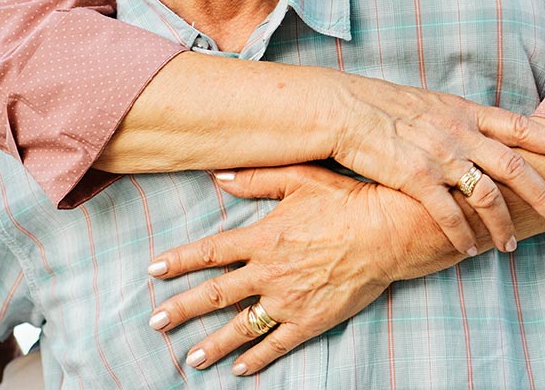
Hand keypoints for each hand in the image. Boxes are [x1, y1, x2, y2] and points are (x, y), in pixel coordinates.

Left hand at [147, 164, 459, 376]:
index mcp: (264, 237)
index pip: (211, 251)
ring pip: (241, 327)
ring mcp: (289, 300)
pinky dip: (256, 359)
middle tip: (156, 322)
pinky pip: (277, 344)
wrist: (390, 231)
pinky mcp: (311, 320)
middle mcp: (269, 272)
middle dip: (182, 309)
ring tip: (190, 358)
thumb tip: (218, 176)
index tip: (154, 270)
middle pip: (216, 294)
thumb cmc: (348, 200)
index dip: (180, 260)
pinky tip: (238, 369)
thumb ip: (258, 178)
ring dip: (212, 344)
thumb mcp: (302, 178)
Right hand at [326, 75, 544, 255]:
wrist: (346, 110)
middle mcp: (461, 133)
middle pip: (515, 165)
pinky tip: (470, 249)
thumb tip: (483, 133)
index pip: (520, 125)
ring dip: (503, 224)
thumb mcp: (434, 104)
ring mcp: (440, 156)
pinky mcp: (416, 178)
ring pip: (487, 195)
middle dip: (543, 193)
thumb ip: (462, 120)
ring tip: (511, 245)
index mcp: (467, 112)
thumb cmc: (387, 107)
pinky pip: (449, 214)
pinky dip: (463, 235)